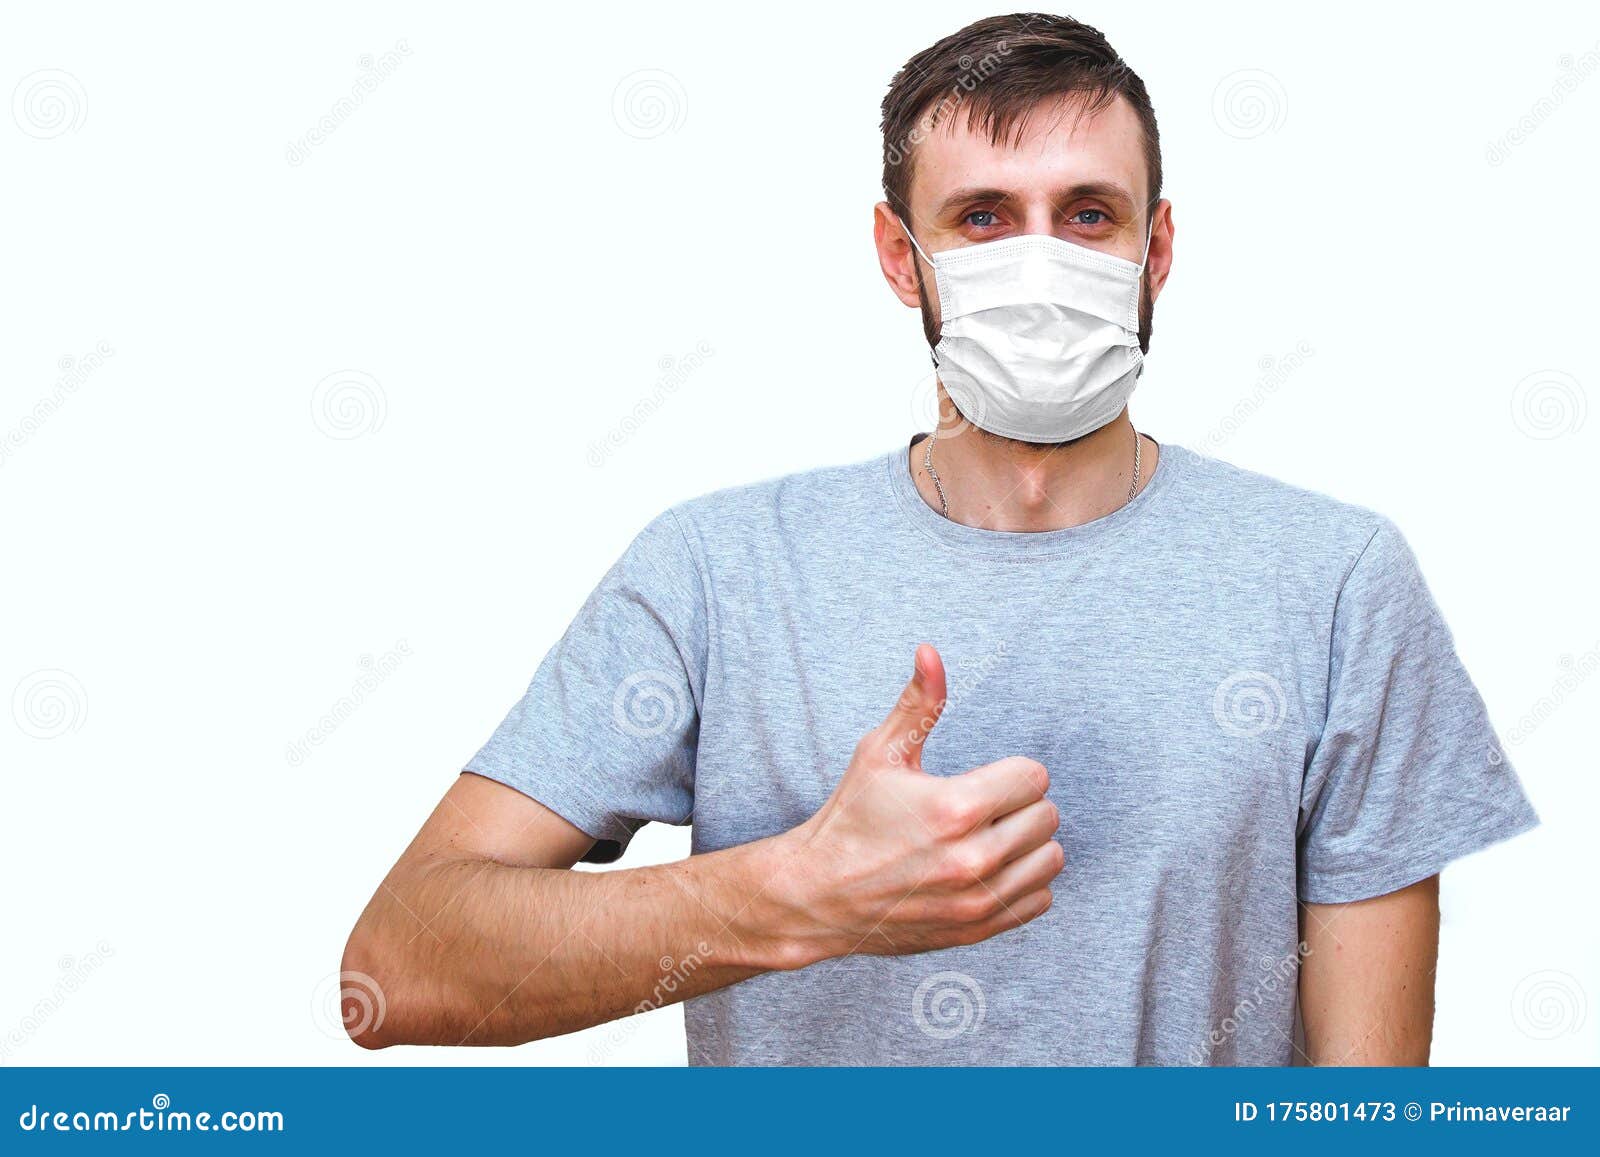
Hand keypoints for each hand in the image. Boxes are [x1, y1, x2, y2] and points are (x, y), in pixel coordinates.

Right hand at [770, 643, 1062, 965]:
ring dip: (1027, 844)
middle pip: (1048, 816)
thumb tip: (930, 651)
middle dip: (1018, 806)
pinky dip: (1022, 882)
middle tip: (979, 809)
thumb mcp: (880, 753)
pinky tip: (987, 869)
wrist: (819, 895)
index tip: (979, 780)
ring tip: (986, 837)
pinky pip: (1040, 899)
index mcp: (955, 807)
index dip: (1009, 772)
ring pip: (1052, 858)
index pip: (1035, 777)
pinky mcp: (978, 930)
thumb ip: (919, 703)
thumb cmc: (850, 819)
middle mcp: (973, 858)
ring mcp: (978, 900)